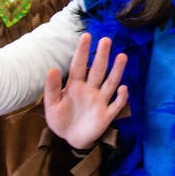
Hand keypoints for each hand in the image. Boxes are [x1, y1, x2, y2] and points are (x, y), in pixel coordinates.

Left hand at [44, 34, 126, 150]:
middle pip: (98, 70)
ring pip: (110, 83)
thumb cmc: (61, 119)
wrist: (70, 139)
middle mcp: (90, 90)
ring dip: (117, 71)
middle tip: (106, 40)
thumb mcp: (51, 105)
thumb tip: (52, 68)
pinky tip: (123, 88)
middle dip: (102, 56)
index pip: (79, 65)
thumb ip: (52, 88)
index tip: (86, 36)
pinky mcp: (106, 115)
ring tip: (122, 56)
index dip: (83, 52)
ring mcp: (100, 101)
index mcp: (75, 86)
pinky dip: (121, 98)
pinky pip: (116, 105)